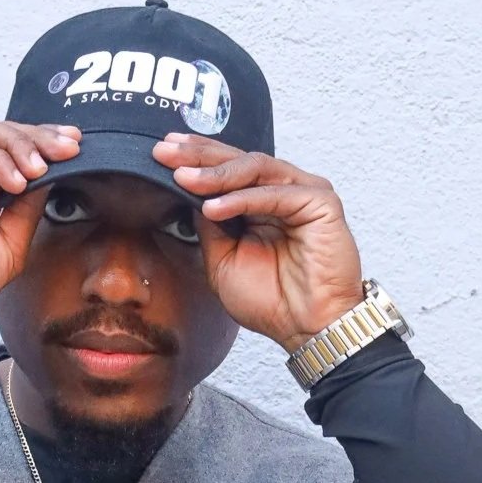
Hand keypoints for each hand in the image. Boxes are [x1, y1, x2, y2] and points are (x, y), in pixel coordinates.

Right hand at [0, 115, 81, 324]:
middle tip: (68, 147)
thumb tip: (53, 175)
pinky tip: (15, 182)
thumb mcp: (11, 244)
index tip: (77, 147)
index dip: (46, 144)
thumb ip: (29, 209)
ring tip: (39, 167)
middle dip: (40, 137)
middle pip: (4, 132)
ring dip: (19, 143)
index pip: (16, 150)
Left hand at [152, 134, 364, 351]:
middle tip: (166, 153)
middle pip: (238, 160)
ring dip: (216, 173)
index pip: (226, 170)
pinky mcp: (320, 202)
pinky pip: (275, 193)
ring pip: (255, 167)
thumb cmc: (271, 301)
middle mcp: (282, 191)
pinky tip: (213, 207)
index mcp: (260, 203)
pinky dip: (242, 199)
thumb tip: (187, 194)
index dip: (195, 159)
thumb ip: (209, 227)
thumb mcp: (222, 261)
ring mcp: (303, 193)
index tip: (160, 154)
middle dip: (199, 155)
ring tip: (184, 178)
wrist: (305, 328)